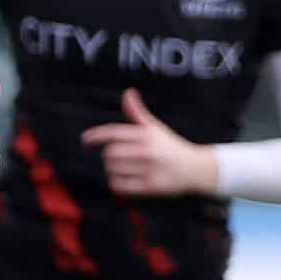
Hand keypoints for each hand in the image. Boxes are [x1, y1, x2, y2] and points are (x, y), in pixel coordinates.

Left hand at [81, 87, 214, 196]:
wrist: (195, 168)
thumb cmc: (170, 146)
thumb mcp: (155, 127)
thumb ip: (137, 112)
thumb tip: (128, 93)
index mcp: (146, 134)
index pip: (113, 133)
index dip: (95, 136)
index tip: (85, 140)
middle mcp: (147, 151)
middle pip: (110, 153)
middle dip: (108, 155)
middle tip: (116, 156)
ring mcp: (148, 169)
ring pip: (112, 169)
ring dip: (112, 169)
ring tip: (123, 167)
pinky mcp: (150, 186)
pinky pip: (119, 185)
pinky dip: (116, 183)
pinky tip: (124, 179)